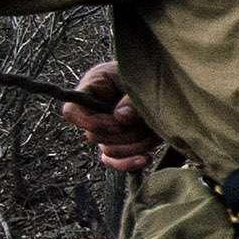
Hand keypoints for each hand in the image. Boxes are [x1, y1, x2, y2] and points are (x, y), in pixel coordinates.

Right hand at [61, 59, 158, 173]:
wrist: (168, 82)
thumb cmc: (152, 74)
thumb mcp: (143, 81)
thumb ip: (132, 99)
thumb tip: (120, 118)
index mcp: (93, 88)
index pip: (71, 111)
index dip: (90, 122)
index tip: (116, 121)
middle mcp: (95, 110)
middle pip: (94, 136)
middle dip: (122, 133)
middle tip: (144, 121)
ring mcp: (106, 128)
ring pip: (109, 150)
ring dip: (133, 145)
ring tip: (152, 132)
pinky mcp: (119, 142)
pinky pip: (114, 161)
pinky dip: (128, 163)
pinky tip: (146, 158)